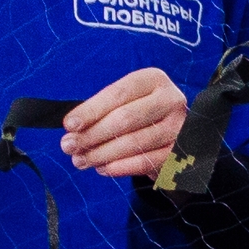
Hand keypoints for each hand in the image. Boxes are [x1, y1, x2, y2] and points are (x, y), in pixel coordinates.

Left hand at [63, 68, 188, 177]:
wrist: (175, 132)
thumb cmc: (140, 113)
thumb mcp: (125, 101)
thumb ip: (101, 110)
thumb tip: (73, 128)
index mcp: (154, 79)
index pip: (118, 94)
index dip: (91, 110)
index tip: (69, 125)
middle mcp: (170, 100)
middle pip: (125, 118)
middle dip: (92, 134)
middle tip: (69, 146)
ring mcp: (178, 127)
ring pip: (133, 143)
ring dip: (102, 154)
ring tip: (81, 160)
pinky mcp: (178, 152)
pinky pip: (145, 162)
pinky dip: (120, 167)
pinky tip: (102, 168)